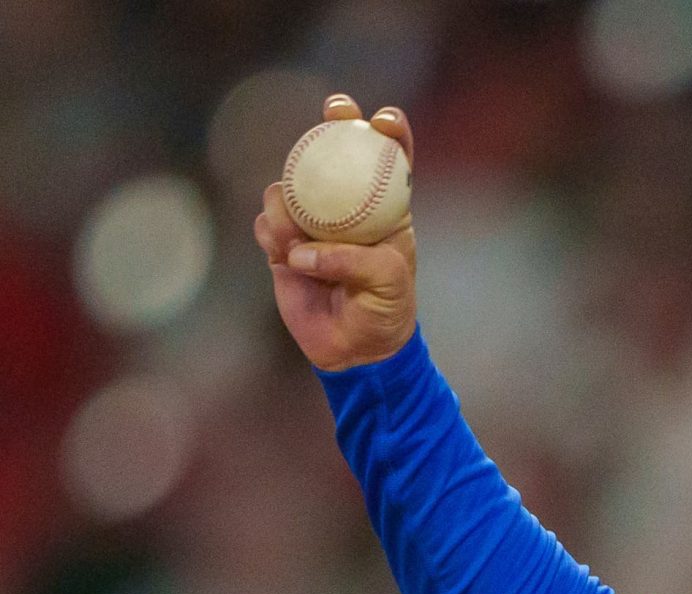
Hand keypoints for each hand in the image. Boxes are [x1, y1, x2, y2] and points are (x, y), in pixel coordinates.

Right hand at [253, 94, 416, 371]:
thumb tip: (302, 250)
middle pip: (336, 153)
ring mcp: (312, 222)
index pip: (391, 160)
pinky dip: (270, 231)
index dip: (389, 132)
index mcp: (385, 210)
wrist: (355, 349)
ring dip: (287, 204)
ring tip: (295, 240)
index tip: (382, 120)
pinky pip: (266, 222)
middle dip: (334, 124)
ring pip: (290, 187)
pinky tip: (282, 253)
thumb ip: (354, 260)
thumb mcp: (387, 283)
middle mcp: (347, 208)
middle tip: (334, 113)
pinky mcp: (282, 243)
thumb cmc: (385, 311)